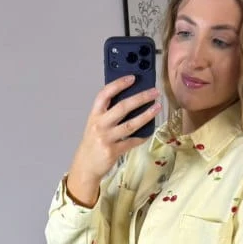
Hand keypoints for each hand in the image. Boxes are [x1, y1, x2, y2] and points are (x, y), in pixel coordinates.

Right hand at [66, 76, 161, 204]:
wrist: (85, 166)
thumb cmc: (93, 143)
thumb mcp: (95, 124)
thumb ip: (108, 113)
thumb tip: (129, 100)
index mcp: (94, 115)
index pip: (105, 94)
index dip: (118, 84)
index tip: (132, 78)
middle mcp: (99, 124)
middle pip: (122, 107)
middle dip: (140, 98)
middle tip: (154, 92)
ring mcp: (106, 138)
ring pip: (130, 124)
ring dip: (146, 115)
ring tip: (157, 108)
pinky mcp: (113, 151)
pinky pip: (132, 141)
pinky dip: (142, 136)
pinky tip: (150, 131)